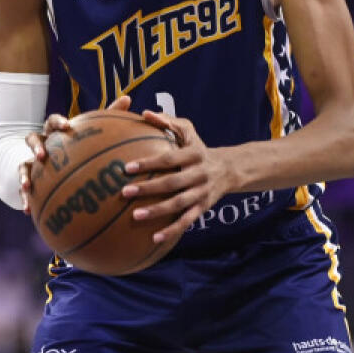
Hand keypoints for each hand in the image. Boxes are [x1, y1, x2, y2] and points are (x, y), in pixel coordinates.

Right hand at [18, 96, 131, 213]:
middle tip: (43, 156)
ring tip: (28, 185)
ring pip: (23, 165)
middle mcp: (41, 144)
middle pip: (32, 138)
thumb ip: (108, 115)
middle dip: (36, 146)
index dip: (58, 123)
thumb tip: (127, 98)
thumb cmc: (78, 143)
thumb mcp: (91, 131)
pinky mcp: (29, 178)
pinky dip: (25, 198)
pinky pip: (23, 189)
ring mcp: (32, 162)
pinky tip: (29, 210)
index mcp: (55, 132)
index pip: (52, 121)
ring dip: (24, 175)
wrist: (55, 160)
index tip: (68, 127)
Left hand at [121, 110, 235, 243]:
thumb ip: (167, 121)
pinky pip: (186, 222)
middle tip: (125, 192)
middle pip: (172, 183)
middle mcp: (199, 174)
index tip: (126, 167)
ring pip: (179, 204)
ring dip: (157, 211)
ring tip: (135, 216)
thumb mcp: (188, 131)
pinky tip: (154, 239)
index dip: (149, 162)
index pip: (169, 158)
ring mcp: (202, 193)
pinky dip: (171, 231)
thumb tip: (145, 113)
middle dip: (148, 189)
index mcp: (194, 154)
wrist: (228, 169)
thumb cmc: (198, 147)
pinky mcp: (202, 208)